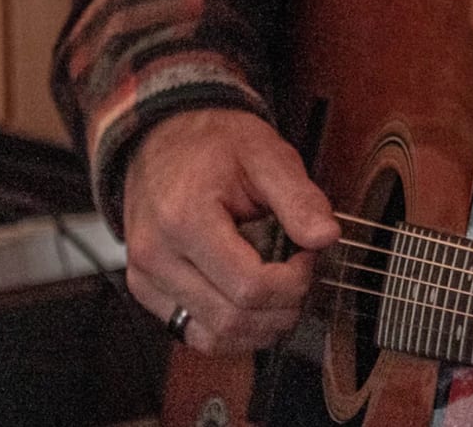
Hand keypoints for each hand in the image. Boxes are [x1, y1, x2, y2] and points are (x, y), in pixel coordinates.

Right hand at [121, 107, 339, 353]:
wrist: (165, 136)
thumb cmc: (216, 143)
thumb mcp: (266, 153)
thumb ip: (299, 196)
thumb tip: (328, 237)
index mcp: (184, 218)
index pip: (248, 286)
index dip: (292, 282)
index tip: (308, 255)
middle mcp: (156, 255)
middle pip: (232, 319)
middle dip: (281, 307)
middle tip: (300, 273)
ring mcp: (145, 277)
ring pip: (213, 338)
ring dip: (259, 327)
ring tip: (281, 291)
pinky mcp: (144, 290)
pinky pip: (193, 334)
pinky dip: (232, 329)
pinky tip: (254, 304)